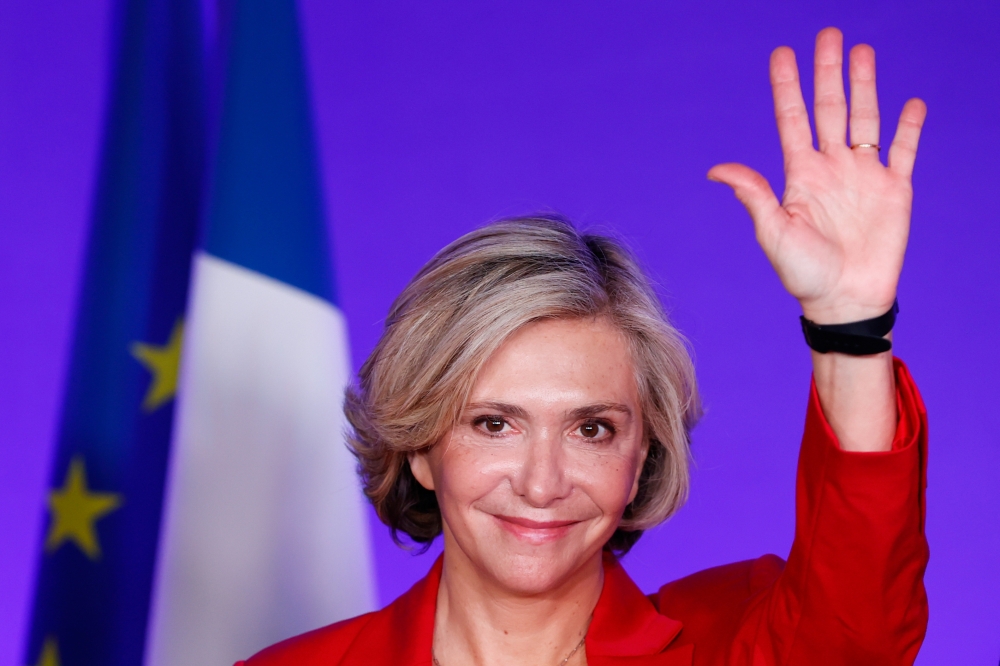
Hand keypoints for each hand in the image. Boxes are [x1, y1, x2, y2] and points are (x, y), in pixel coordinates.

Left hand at [708, 27, 926, 324]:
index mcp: (800, 175)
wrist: (845, 301)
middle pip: (830, 108)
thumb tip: (715, 169)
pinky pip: (904, 150)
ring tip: (862, 51)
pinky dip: (909, 127)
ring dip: (865, 86)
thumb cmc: (804, 273)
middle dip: (828, 72)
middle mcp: (831, 168)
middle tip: (828, 34)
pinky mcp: (895, 190)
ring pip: (865, 119)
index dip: (788, 86)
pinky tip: (911, 103)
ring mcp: (863, 176)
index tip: (782, 53)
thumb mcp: (773, 230)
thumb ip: (753, 194)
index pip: (793, 119)